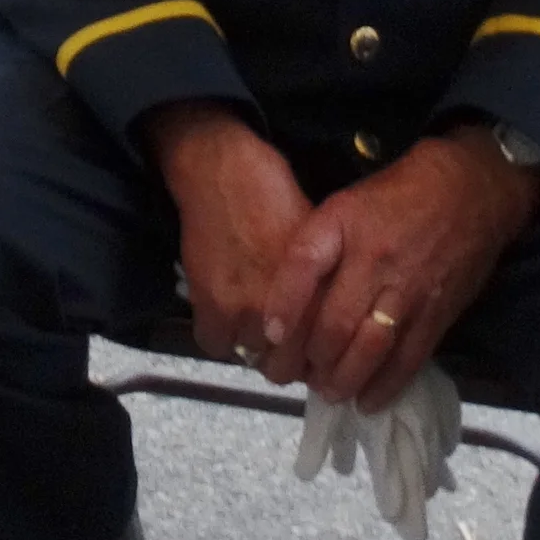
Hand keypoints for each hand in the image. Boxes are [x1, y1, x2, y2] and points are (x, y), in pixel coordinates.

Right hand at [145, 101, 314, 368]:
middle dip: (286, 361)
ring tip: (255, 330)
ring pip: (253, 357)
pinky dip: (221, 337)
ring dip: (255, 349)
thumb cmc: (277, 198)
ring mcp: (245, 309)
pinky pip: (215, 344)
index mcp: (318, 295)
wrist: (224, 173)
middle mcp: (287, 309)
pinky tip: (226, 321)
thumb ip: (323, 288)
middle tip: (282, 347)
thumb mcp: (318, 245)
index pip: (322, 355)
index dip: (317, 361)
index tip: (312, 356)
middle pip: (287, 366)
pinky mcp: (210, 303)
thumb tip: (329, 323)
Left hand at [260, 127, 539, 410]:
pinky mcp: (438, 312)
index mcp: (344, 223)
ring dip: (344, 378)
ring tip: (327, 392)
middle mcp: (375, 258)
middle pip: (336, 319)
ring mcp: (409, 289)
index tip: (268, 333)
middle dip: (311, 357)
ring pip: (371, 347)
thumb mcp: (345, 203)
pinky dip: (386, 385)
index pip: (304, 263)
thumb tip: (285, 296)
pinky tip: (367, 401)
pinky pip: (409, 358)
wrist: (470, 190)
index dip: (284, 303)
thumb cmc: (395, 194)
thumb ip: (318, 243)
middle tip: (295, 376)